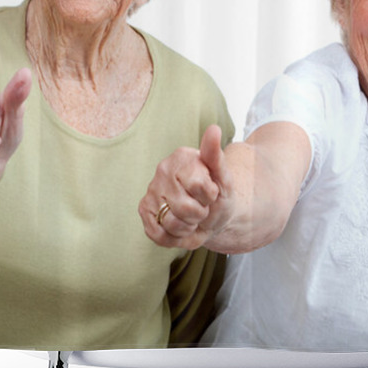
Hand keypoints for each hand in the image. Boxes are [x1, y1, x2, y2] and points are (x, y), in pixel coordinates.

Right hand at [139, 124, 234, 249]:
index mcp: (182, 157)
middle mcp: (162, 170)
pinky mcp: (144, 210)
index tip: (211, 192)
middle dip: (200, 213)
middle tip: (202, 206)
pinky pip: (158, 235)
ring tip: (191, 216)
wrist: (214, 215)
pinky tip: (180, 226)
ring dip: (188, 226)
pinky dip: (175, 237)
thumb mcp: (224, 177)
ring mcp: (151, 190)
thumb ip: (216, 155)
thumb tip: (214, 129)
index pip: (198, 185)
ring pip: (171, 223)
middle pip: (185, 207)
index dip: (210, 196)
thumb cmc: (219, 194)